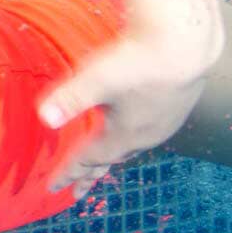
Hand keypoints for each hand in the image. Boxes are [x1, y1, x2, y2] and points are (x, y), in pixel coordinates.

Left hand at [38, 15, 222, 197]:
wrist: (188, 42)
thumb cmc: (140, 60)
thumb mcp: (97, 79)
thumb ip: (71, 98)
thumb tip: (44, 118)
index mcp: (125, 134)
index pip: (90, 159)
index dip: (70, 173)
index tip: (54, 187)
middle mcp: (147, 134)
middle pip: (112, 159)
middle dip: (92, 173)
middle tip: (79, 190)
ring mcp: (165, 121)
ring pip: (134, 145)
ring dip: (115, 155)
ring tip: (105, 161)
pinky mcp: (177, 104)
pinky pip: (149, 129)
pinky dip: (133, 136)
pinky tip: (136, 125)